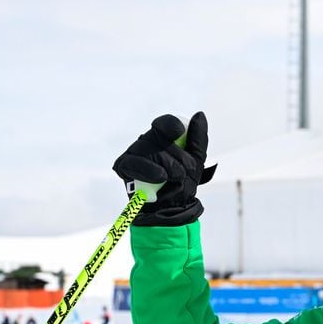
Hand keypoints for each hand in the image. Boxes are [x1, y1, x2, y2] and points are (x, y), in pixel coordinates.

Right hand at [113, 112, 215, 226]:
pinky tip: (160, 178)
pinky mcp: (123, 165)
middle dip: (180, 159)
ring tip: (172, 180)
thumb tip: (199, 114)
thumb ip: (198, 138)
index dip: (171, 125)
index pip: (165, 124)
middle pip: (162, 139)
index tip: (178, 132)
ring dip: (171, 169)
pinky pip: (137, 163)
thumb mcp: (196, 162)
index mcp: (163, 137)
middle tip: (183, 174)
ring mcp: (134, 152)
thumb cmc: (182, 184)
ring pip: (154, 152)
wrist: (172, 208)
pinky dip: (151, 171)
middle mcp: (146, 142)